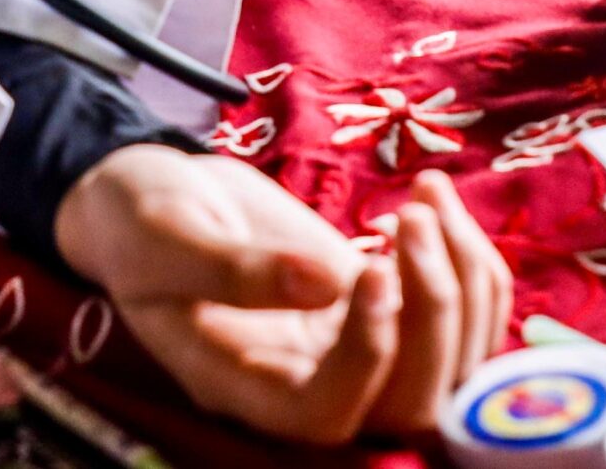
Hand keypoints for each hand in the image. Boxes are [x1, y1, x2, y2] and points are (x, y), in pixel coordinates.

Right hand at [57, 152, 511, 442]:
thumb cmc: (137, 218)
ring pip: (450, 364)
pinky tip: (430, 191)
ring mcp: (349, 348)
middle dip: (434, 312)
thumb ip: (234, 268)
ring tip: (427, 197)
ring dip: (464, 282)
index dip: (367, 354)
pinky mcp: (377, 305)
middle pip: (409, 404)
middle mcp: (305, 383)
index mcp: (241, 384)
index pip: (328, 415)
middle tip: (413, 219)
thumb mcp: (165, 233)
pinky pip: (455, 310)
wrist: (151, 197)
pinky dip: (468, 256)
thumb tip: (329, 282)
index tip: (373, 263)